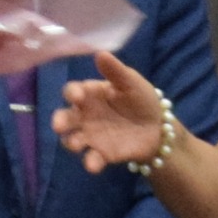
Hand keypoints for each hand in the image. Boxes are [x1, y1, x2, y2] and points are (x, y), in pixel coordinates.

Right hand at [52, 51, 171, 172]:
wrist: (158, 127)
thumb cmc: (141, 99)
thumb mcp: (131, 82)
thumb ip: (115, 71)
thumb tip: (101, 53)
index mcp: (90, 94)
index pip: (73, 92)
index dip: (72, 93)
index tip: (77, 95)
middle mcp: (85, 116)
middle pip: (65, 118)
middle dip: (60, 121)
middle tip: (59, 125)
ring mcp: (91, 136)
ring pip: (72, 140)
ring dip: (71, 143)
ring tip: (77, 144)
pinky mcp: (102, 154)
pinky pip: (92, 158)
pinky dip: (91, 162)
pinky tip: (93, 164)